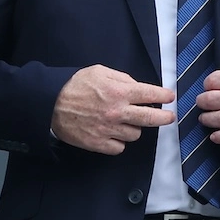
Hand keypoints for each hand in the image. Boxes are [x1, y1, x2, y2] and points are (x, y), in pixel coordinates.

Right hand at [51, 65, 175, 154]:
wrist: (50, 104)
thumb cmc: (75, 85)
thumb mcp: (99, 71)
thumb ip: (121, 78)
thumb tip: (137, 86)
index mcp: (118, 92)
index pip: (149, 94)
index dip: (163, 96)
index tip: (169, 97)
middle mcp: (117, 112)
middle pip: (150, 118)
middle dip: (164, 118)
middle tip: (169, 117)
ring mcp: (109, 129)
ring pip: (135, 134)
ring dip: (133, 128)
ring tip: (124, 121)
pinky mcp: (99, 143)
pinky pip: (120, 147)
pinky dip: (119, 142)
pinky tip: (113, 133)